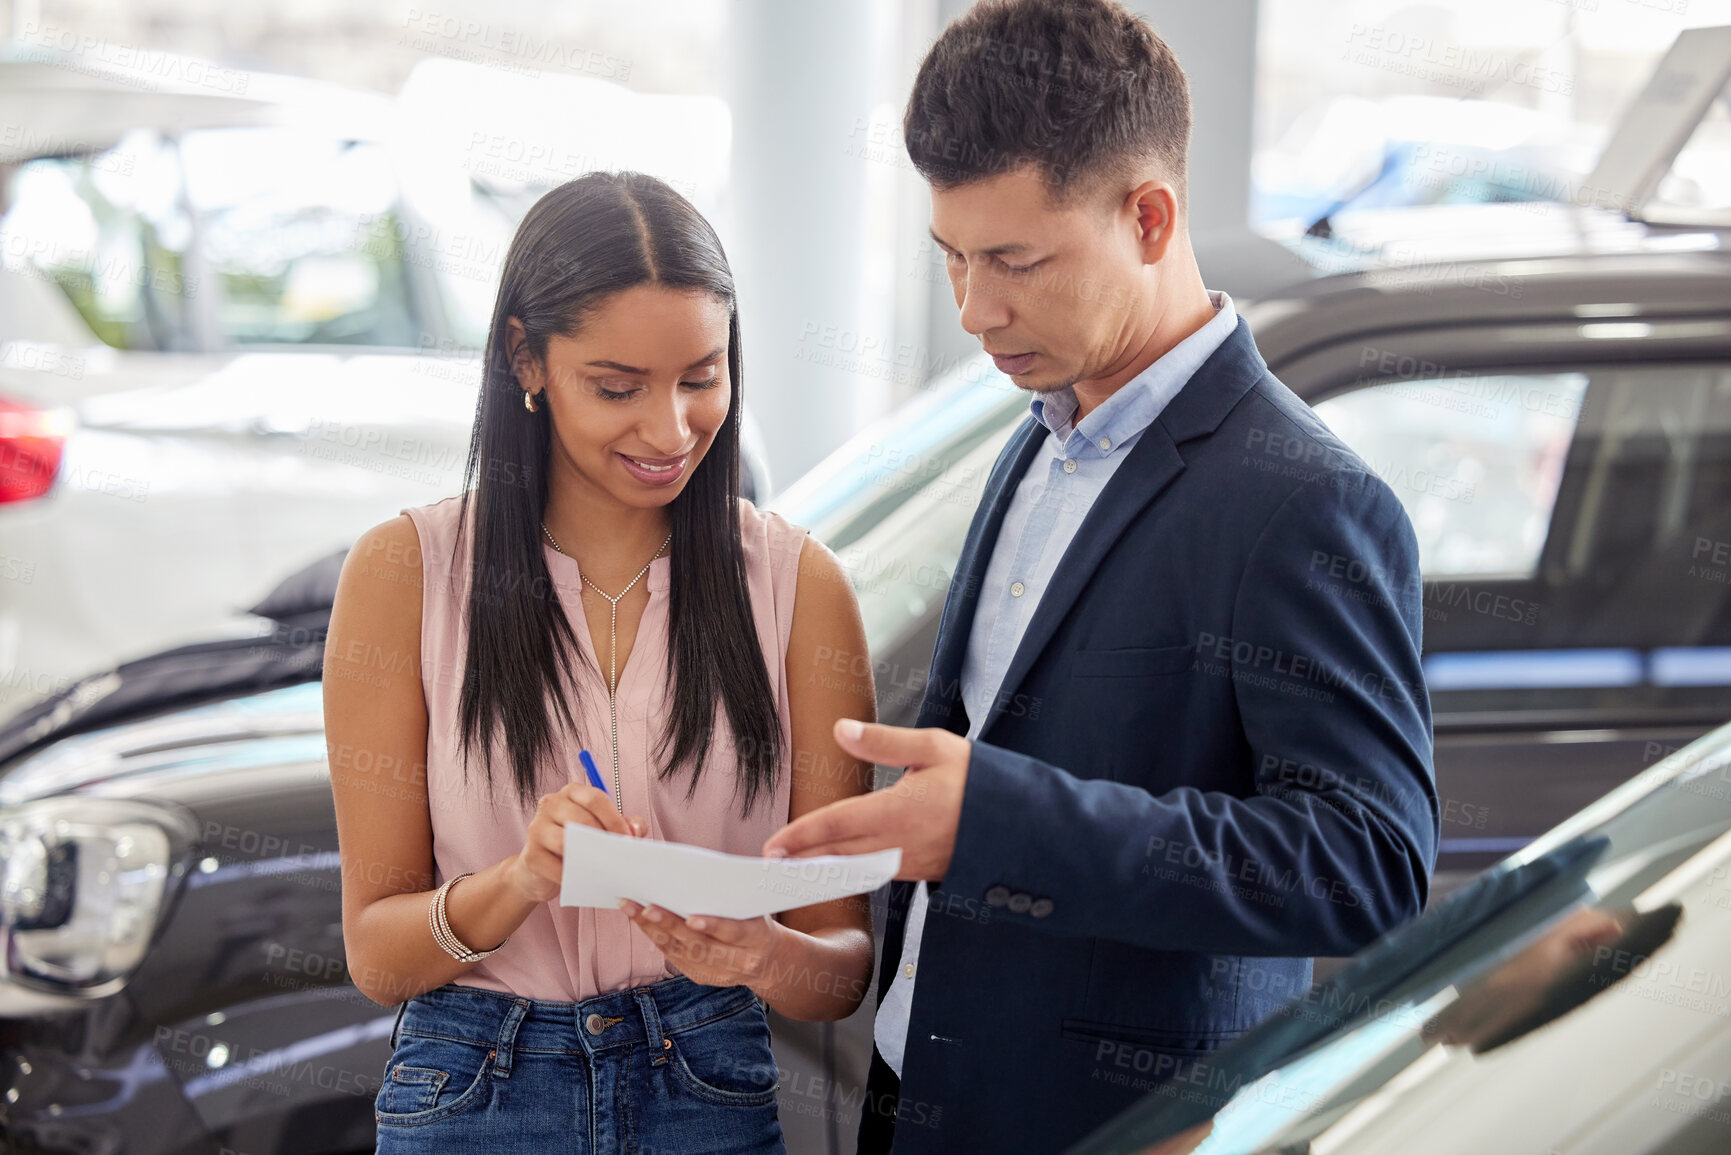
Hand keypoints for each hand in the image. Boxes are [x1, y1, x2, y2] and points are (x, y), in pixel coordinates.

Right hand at [510, 783, 646, 903]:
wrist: (541, 873)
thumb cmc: (577, 845)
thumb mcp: (602, 830)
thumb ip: (624, 825)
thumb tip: (635, 830)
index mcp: (572, 792)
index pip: (595, 798)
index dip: (614, 819)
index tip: (627, 839)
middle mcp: (551, 803)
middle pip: (581, 818)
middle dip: (604, 839)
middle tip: (617, 857)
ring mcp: (537, 827)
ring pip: (566, 841)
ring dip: (589, 858)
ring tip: (603, 868)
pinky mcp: (530, 854)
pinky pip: (556, 867)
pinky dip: (574, 876)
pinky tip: (585, 880)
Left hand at [620, 900, 788, 991]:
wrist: (768, 960)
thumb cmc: (757, 920)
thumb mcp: (757, 907)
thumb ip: (734, 895)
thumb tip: (698, 872)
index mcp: (757, 938)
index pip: (735, 933)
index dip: (714, 926)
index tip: (691, 917)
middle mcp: (739, 960)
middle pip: (700, 945)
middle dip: (671, 925)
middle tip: (647, 907)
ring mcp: (718, 973)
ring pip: (682, 952)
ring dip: (654, 929)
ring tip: (632, 908)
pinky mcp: (701, 977)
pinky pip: (674, 957)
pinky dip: (656, 937)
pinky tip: (640, 920)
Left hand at [760, 719, 968, 880]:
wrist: (1021, 822)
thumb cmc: (978, 780)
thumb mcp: (934, 747)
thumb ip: (883, 741)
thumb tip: (841, 729)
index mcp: (900, 810)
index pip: (837, 825)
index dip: (801, 836)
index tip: (773, 846)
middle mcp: (901, 843)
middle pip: (838, 855)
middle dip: (801, 860)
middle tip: (768, 865)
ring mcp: (910, 863)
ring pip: (854, 869)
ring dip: (821, 870)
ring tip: (791, 869)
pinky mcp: (919, 872)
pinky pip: (874, 874)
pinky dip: (848, 873)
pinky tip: (833, 869)